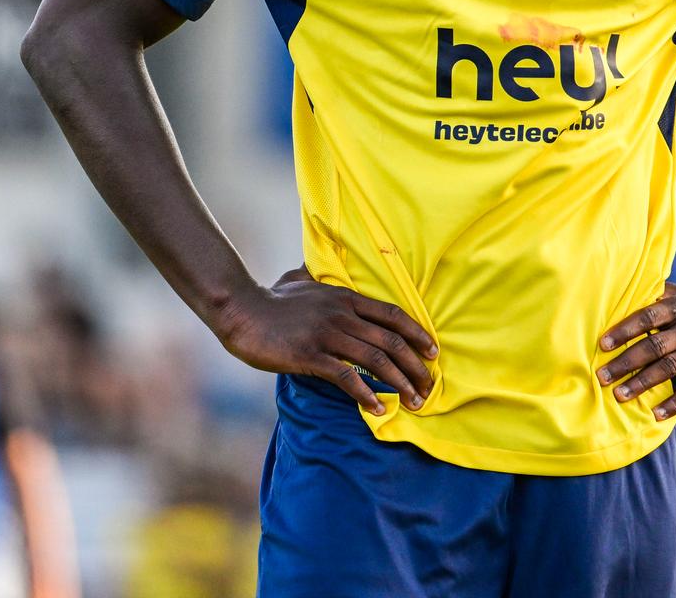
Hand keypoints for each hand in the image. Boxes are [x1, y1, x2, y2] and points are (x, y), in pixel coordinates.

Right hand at [216, 266, 436, 414]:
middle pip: (392, 342)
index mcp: (345, 297)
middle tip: (429, 387)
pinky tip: (378, 409)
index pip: (393, 314)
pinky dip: (367, 395)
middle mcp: (342, 314)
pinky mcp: (311, 355)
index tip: (433, 352)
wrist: (242, 311)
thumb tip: (318, 267)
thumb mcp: (300, 279)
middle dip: (416, 367)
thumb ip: (317, 276)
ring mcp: (327, 335)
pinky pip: (347, 377)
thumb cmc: (270, 299)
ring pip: (376, 360)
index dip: (417, 333)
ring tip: (414, 402)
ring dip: (400, 384)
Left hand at [598, 283, 675, 419]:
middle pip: (655, 345)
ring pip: (671, 368)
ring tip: (619, 395)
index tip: (603, 344)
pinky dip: (675, 402)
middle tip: (601, 376)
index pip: (648, 316)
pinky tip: (655, 413)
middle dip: (626, 362)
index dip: (625, 329)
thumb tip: (619, 290)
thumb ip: (656, 295)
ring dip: (642, 383)